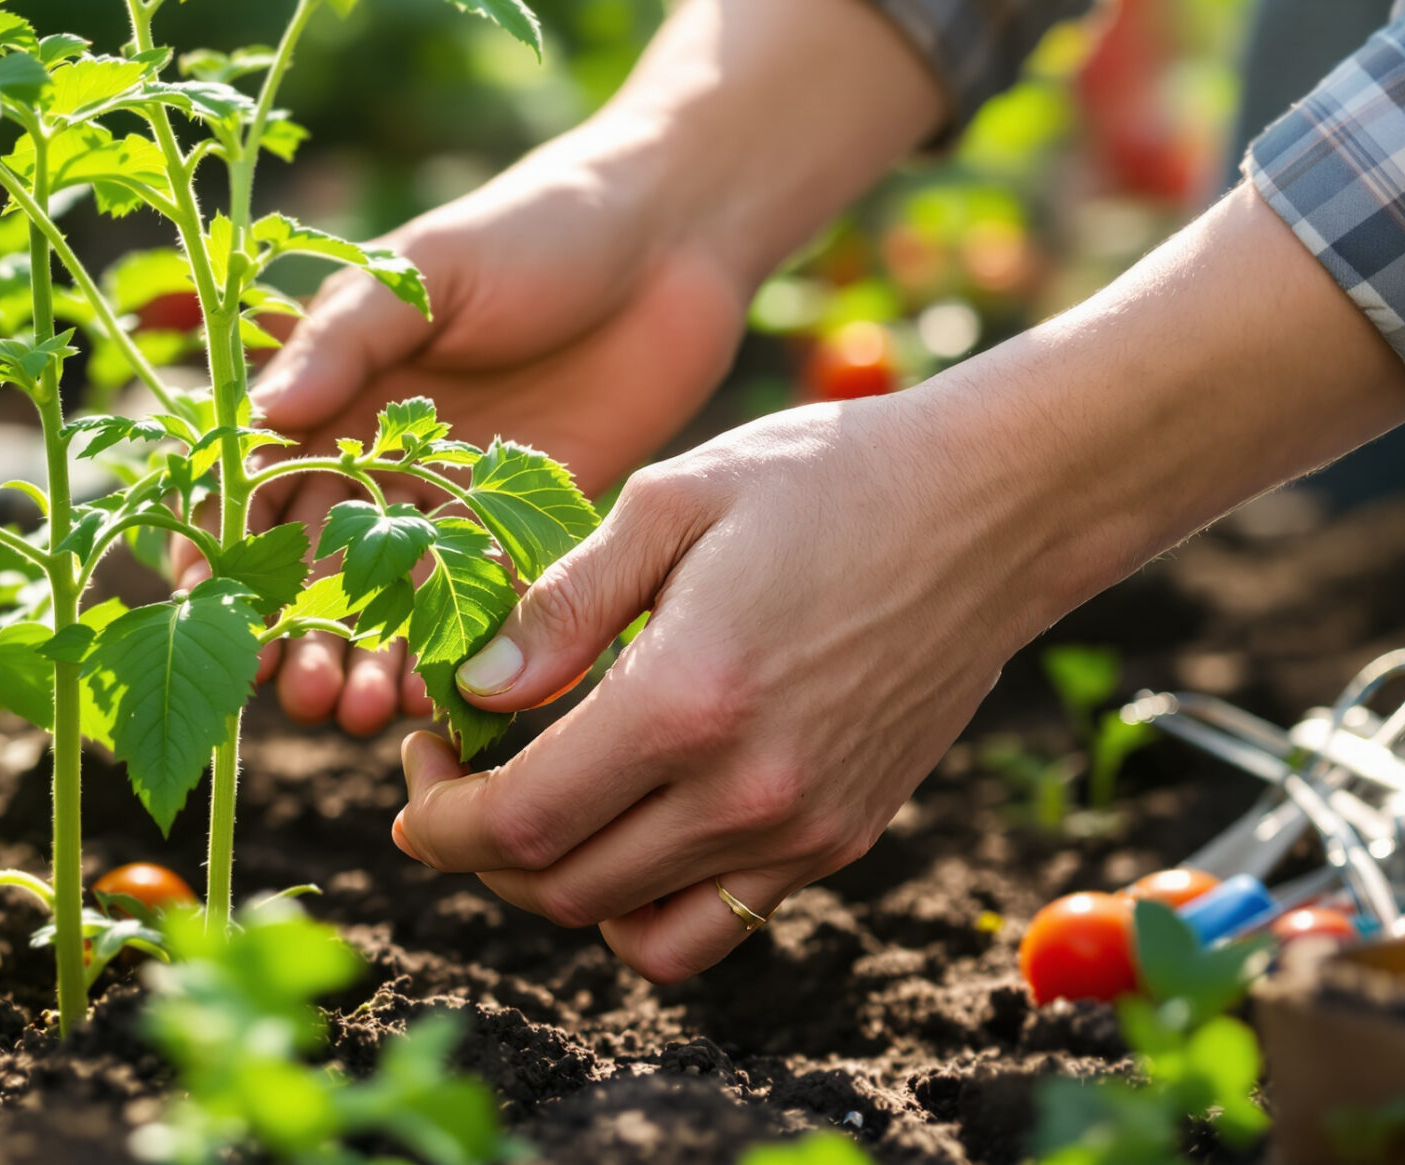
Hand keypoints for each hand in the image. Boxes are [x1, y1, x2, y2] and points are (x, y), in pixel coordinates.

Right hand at [233, 150, 757, 735]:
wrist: (673, 236)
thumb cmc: (535, 225)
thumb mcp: (423, 268)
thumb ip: (343, 338)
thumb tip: (262, 414)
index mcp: (333, 387)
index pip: (257, 480)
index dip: (228, 544)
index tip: (214, 606)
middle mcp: (379, 452)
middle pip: (316, 560)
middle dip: (298, 631)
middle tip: (299, 689)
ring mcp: (452, 497)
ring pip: (390, 597)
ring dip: (365, 658)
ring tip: (358, 711)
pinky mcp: (528, 526)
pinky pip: (478, 604)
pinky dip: (452, 653)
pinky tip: (435, 697)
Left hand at [392, 394, 1029, 981]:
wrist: (989, 509)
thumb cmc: (821, 479)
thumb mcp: (669, 501)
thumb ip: (562, 606)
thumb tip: (475, 691)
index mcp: (686, 702)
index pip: (519, 824)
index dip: (440, 816)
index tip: (415, 762)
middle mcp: (746, 792)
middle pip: (559, 888)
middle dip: (476, 846)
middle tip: (454, 768)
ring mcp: (801, 832)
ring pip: (629, 924)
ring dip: (552, 883)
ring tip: (531, 801)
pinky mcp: (841, 841)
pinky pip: (712, 925)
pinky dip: (642, 907)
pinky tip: (623, 826)